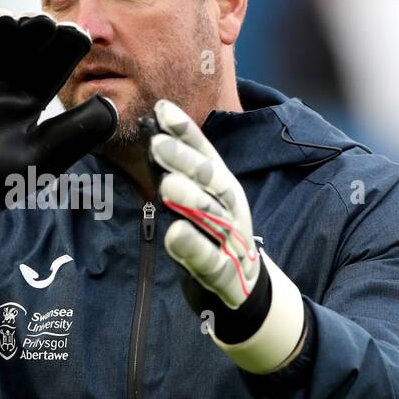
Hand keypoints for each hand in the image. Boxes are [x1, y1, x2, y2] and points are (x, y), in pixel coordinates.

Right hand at [0, 10, 117, 275]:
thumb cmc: (4, 181)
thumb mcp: (46, 157)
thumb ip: (77, 132)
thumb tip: (110, 102)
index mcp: (32, 97)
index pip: (52, 64)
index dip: (65, 47)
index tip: (78, 35)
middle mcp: (4, 83)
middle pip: (21, 46)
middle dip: (32, 31)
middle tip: (41, 22)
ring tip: (5, 19)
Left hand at [148, 99, 307, 373]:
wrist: (245, 288)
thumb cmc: (215, 237)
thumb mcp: (201, 199)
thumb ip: (181, 172)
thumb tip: (153, 133)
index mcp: (223, 187)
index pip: (205, 153)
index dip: (186, 131)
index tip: (161, 110)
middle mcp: (231, 208)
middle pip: (210, 180)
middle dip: (185, 160)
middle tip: (157, 144)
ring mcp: (232, 240)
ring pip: (213, 215)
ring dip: (191, 199)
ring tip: (166, 186)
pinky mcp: (226, 273)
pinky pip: (210, 259)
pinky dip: (193, 247)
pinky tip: (174, 235)